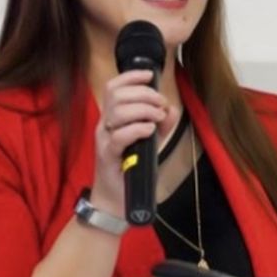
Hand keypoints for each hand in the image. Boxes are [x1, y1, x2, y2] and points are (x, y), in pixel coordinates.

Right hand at [92, 70, 179, 213]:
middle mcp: (105, 125)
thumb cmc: (131, 170)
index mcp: (113, 118)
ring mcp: (104, 139)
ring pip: (118, 111)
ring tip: (157, 118)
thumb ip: (162, 126)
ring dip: (143, 109)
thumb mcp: (152, 144)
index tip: (150, 75)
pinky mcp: (107, 156)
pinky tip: (150, 130)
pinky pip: (120, 136)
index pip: (114, 87)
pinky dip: (137, 128)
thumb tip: (172, 109)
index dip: (131, 76)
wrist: (116, 201)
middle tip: (160, 104)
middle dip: (144, 94)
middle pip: (117, 95)